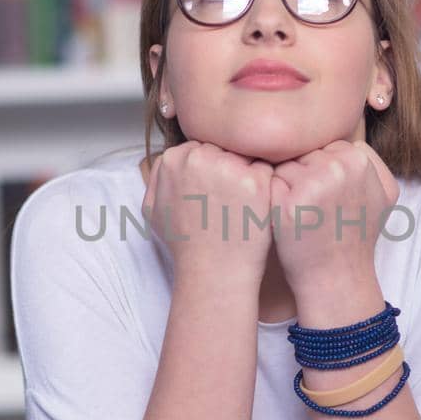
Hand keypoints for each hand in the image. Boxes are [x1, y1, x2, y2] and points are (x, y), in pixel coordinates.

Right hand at [143, 141, 275, 285]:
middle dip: (229, 167)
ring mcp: (228, 168)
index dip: (210, 170)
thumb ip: (158, 177)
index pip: (200, 147)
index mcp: (172, 159)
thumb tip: (168, 158)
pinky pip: (267, 169)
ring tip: (240, 206)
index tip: (211, 193)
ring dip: (248, 174)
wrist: (214, 272)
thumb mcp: (154, 209)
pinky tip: (255, 208)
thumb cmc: (186, 244)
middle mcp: (198, 158)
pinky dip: (266, 186)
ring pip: (246, 156)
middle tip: (227, 200)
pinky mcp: (256, 181)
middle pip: (224, 148)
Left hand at [270, 141, 398, 299]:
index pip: (326, 147)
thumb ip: (373, 160)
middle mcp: (338, 168)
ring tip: (302, 214)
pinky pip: (270, 184)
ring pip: (284, 166)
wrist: (338, 277)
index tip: (329, 197)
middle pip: (303, 154)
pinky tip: (287, 219)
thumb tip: (351, 141)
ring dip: (285, 187)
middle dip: (302, 177)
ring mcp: (313, 185)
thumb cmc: (356, 235)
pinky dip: (272, 200)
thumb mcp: (385, 194)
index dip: (321, 172)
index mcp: (360, 160)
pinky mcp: (289, 204)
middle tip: (315, 208)